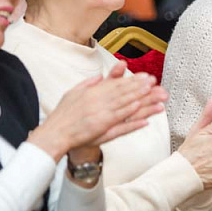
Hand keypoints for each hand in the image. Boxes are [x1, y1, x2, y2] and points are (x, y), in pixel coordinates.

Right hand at [28, 62, 168, 161]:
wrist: (55, 134)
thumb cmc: (63, 115)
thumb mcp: (73, 93)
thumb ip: (88, 84)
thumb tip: (100, 76)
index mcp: (92, 92)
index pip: (116, 84)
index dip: (132, 80)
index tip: (145, 77)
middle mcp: (98, 102)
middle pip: (124, 93)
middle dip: (142, 88)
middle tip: (156, 83)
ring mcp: (101, 116)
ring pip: (126, 107)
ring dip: (142, 101)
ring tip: (156, 96)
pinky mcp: (102, 129)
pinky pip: (121, 124)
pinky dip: (133, 120)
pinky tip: (145, 118)